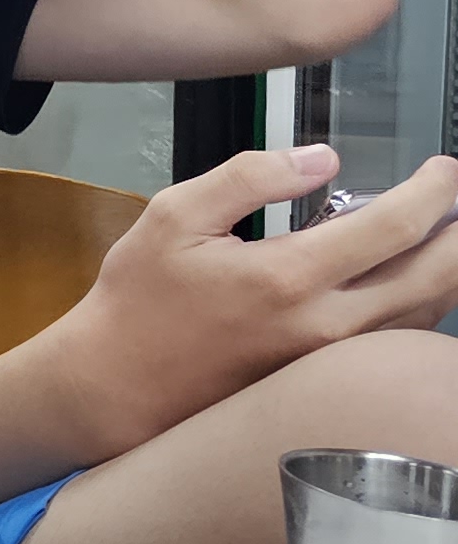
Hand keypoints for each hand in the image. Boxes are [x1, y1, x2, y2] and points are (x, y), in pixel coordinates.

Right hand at [34, 144, 457, 459]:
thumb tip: (323, 158)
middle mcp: (328, 324)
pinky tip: (424, 277)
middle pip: (434, 277)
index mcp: (289, 276)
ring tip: (454, 233)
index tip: (447, 167)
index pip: (392, 228)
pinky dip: (429, 301)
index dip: (433, 193)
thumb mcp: (173, 216)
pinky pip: (401, 336)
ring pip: (427, 313)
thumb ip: (248, 178)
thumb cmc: (140, 296)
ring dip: (452, 268)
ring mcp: (335, 359)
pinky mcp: (330, 376)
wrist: (119, 385)